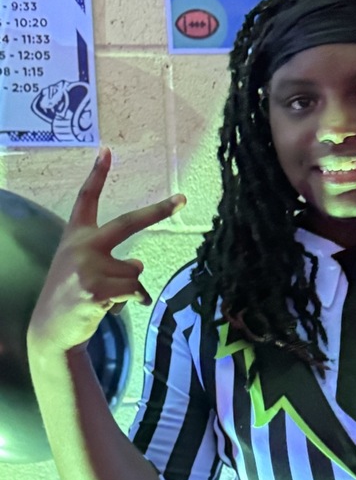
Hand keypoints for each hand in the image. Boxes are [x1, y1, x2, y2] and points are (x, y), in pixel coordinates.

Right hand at [28, 148, 185, 353]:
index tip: (107, 151)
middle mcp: (81, 246)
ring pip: (134, 272)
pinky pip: (134, 291)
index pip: (86, 199)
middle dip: (158, 211)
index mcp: (74, 235)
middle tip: (182, 199)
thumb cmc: (72, 295)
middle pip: (128, 222)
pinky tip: (110, 309)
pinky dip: (132, 302)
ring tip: (106, 298)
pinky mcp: (98, 290)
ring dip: (130, 289)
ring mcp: (89, 267)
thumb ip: (109, 259)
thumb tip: (138, 265)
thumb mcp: (84, 269)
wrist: (51, 328)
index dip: (97, 174)